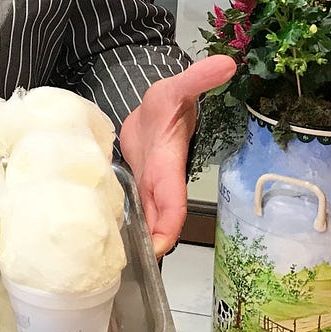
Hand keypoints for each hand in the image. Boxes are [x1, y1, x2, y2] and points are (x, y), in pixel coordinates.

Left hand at [119, 55, 236, 258]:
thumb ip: (198, 78)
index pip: (173, 205)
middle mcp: (157, 182)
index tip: (157, 249)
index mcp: (167, 166)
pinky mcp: (135, 185)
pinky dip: (124, 223)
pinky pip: (133, 211)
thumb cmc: (165, 100)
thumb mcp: (176, 87)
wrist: (153, 105)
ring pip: (144, 220)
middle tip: (126, 268)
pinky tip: (104, 234)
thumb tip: (227, 64)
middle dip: (149, 247)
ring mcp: (146, 186)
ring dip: (135, 238)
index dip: (167, 229)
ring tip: (111, 258)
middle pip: (158, 222)